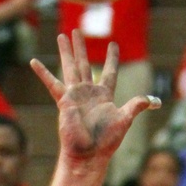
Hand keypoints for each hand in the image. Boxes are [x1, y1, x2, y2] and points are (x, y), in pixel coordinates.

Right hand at [30, 31, 158, 169]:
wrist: (88, 155)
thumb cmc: (106, 142)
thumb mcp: (124, 121)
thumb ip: (136, 106)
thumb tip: (152, 100)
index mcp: (104, 96)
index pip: (109, 72)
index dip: (112, 58)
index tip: (113, 45)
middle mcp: (89, 93)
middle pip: (85, 64)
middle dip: (81, 48)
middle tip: (77, 31)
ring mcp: (75, 96)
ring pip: (70, 67)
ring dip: (66, 51)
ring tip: (62, 35)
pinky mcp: (64, 101)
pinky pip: (52, 83)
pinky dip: (43, 73)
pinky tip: (34, 61)